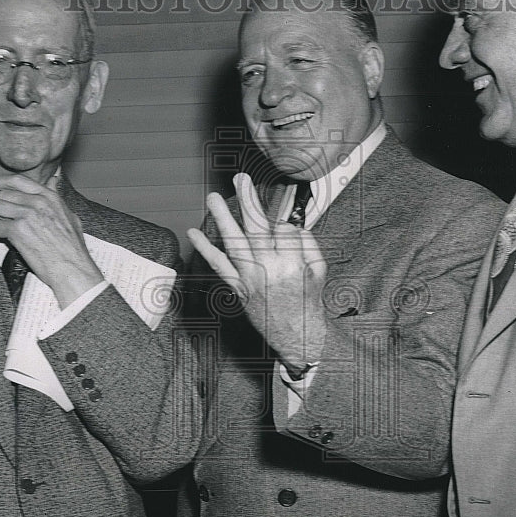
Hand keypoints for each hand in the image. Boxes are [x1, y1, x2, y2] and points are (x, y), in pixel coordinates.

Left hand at [0, 174, 103, 307]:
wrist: (72, 268)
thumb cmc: (72, 248)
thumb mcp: (70, 215)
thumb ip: (57, 197)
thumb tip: (53, 181)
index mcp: (49, 197)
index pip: (18, 181)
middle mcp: (38, 202)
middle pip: (2, 194)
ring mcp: (27, 215)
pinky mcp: (18, 231)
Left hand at [187, 173, 327, 374]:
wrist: (299, 337)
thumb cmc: (310, 304)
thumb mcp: (320, 270)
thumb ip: (307, 243)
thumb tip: (290, 225)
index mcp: (292, 263)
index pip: (284, 229)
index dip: (286, 227)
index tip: (288, 234)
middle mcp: (269, 269)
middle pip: (256, 227)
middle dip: (248, 200)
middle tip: (240, 179)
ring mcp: (251, 279)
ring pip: (235, 242)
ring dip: (223, 218)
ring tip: (213, 198)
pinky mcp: (239, 289)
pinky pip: (220, 266)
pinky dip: (206, 249)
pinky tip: (195, 234)